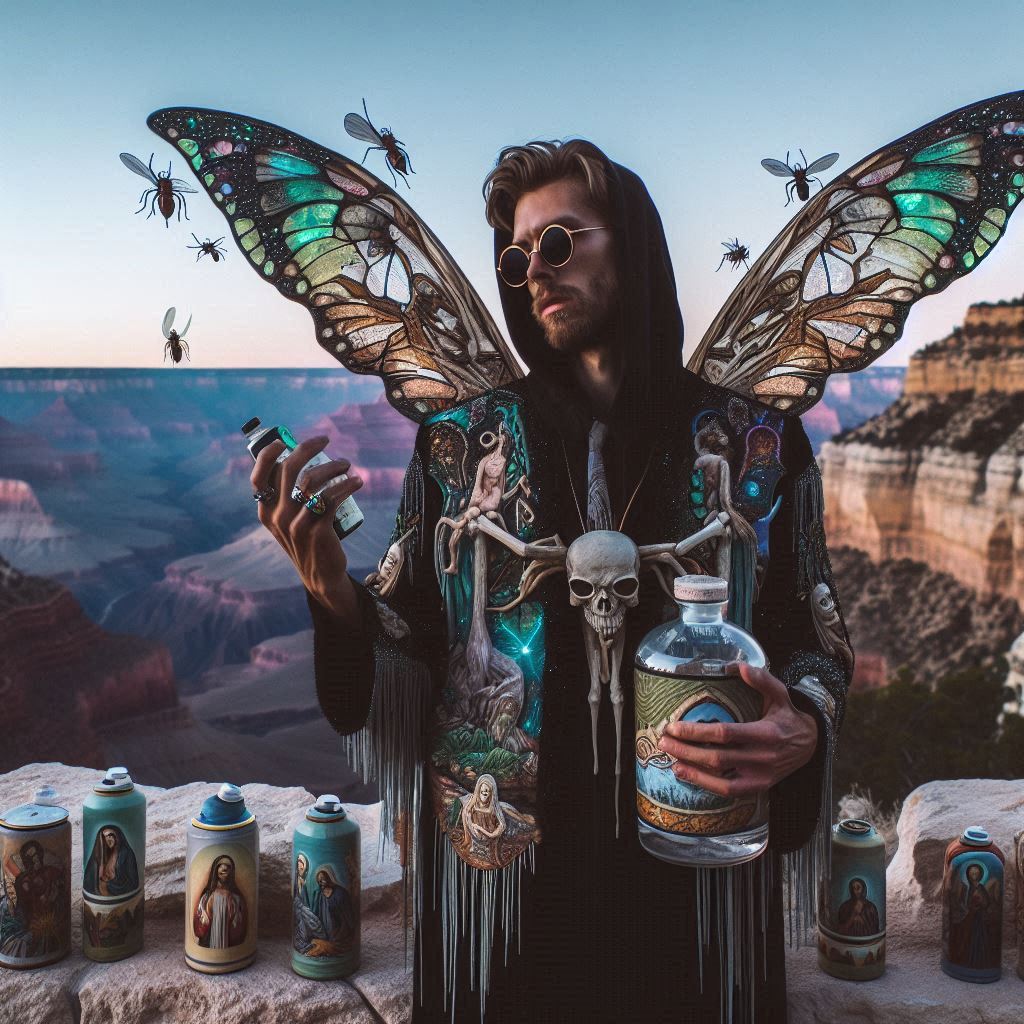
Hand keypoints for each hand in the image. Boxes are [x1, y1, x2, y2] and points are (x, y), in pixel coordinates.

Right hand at [249, 434, 363, 623]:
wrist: (321, 575)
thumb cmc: (307, 540)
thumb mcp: (288, 520)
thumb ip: (286, 497)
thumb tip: (296, 461)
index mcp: (266, 511)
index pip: (258, 477)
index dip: (268, 455)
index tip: (283, 441)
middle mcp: (277, 516)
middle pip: (288, 470)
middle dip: (308, 448)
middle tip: (326, 439)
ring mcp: (295, 524)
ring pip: (311, 481)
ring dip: (332, 466)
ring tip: (347, 464)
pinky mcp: (316, 531)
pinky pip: (330, 499)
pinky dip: (346, 485)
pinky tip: (357, 482)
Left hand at [657, 663, 818, 797]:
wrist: (811, 745)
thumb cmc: (789, 716)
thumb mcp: (781, 694)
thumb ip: (761, 679)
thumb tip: (738, 666)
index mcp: (765, 734)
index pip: (724, 734)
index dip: (696, 732)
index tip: (675, 727)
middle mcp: (762, 758)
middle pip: (716, 758)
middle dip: (686, 750)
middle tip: (664, 741)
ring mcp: (760, 777)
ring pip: (720, 780)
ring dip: (692, 771)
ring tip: (671, 760)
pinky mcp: (758, 788)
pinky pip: (729, 791)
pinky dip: (706, 786)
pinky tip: (688, 775)